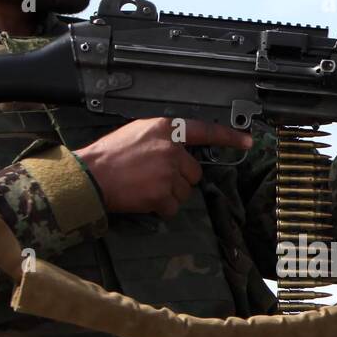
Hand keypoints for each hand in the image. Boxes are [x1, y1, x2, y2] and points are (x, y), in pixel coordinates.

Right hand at [75, 116, 252, 215]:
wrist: (89, 176)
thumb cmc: (108, 156)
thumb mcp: (137, 133)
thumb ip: (162, 139)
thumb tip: (179, 151)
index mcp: (165, 128)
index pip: (204, 130)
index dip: (228, 136)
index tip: (247, 141)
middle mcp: (171, 149)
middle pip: (194, 172)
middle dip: (179, 179)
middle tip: (153, 178)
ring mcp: (168, 172)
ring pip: (184, 191)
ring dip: (169, 194)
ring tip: (144, 187)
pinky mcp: (163, 194)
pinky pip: (173, 207)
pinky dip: (161, 208)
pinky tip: (143, 199)